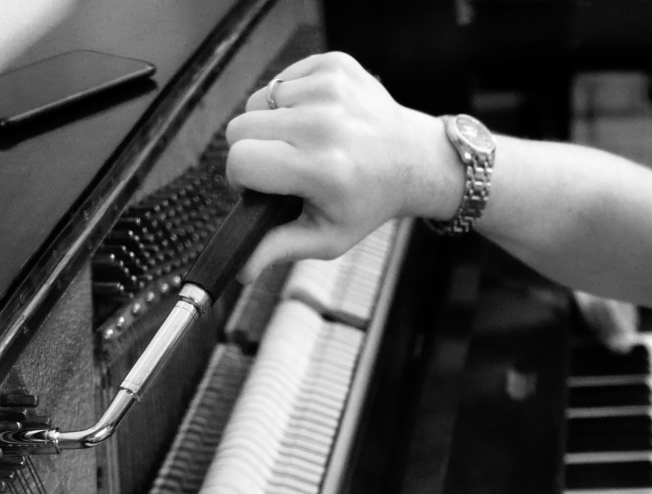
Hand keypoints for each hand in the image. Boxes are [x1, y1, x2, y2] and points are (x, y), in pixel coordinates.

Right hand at [224, 52, 463, 277]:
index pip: (240, 161)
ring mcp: (331, 88)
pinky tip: (319, 119)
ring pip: (258, 101)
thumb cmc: (367, 201)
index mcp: (322, 168)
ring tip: (305, 142)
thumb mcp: (327, 236)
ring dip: (272, 123)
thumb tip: (238, 270)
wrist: (414, 159)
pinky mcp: (334, 64)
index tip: (260, 187)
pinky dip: (291, 100)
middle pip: (240, 127)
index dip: (241, 178)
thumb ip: (279, 248)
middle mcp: (326, 123)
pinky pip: (281, 79)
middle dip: (252, 150)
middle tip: (284, 166)